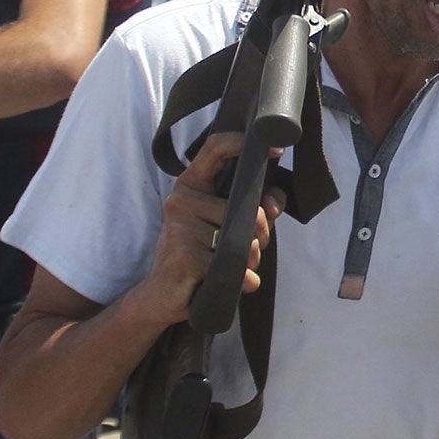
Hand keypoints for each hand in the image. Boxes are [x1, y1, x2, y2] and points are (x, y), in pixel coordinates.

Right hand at [132, 133, 281, 328]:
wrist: (163, 295)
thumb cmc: (201, 254)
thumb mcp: (229, 226)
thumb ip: (255, 210)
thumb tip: (272, 204)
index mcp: (192, 185)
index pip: (214, 148)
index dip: (244, 143)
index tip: (275, 150)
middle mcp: (181, 199)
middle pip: (246, 205)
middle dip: (262, 231)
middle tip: (253, 248)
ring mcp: (179, 226)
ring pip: (242, 236)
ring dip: (252, 258)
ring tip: (238, 268)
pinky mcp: (183, 254)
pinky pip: (232, 264)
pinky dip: (242, 278)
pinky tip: (232, 282)